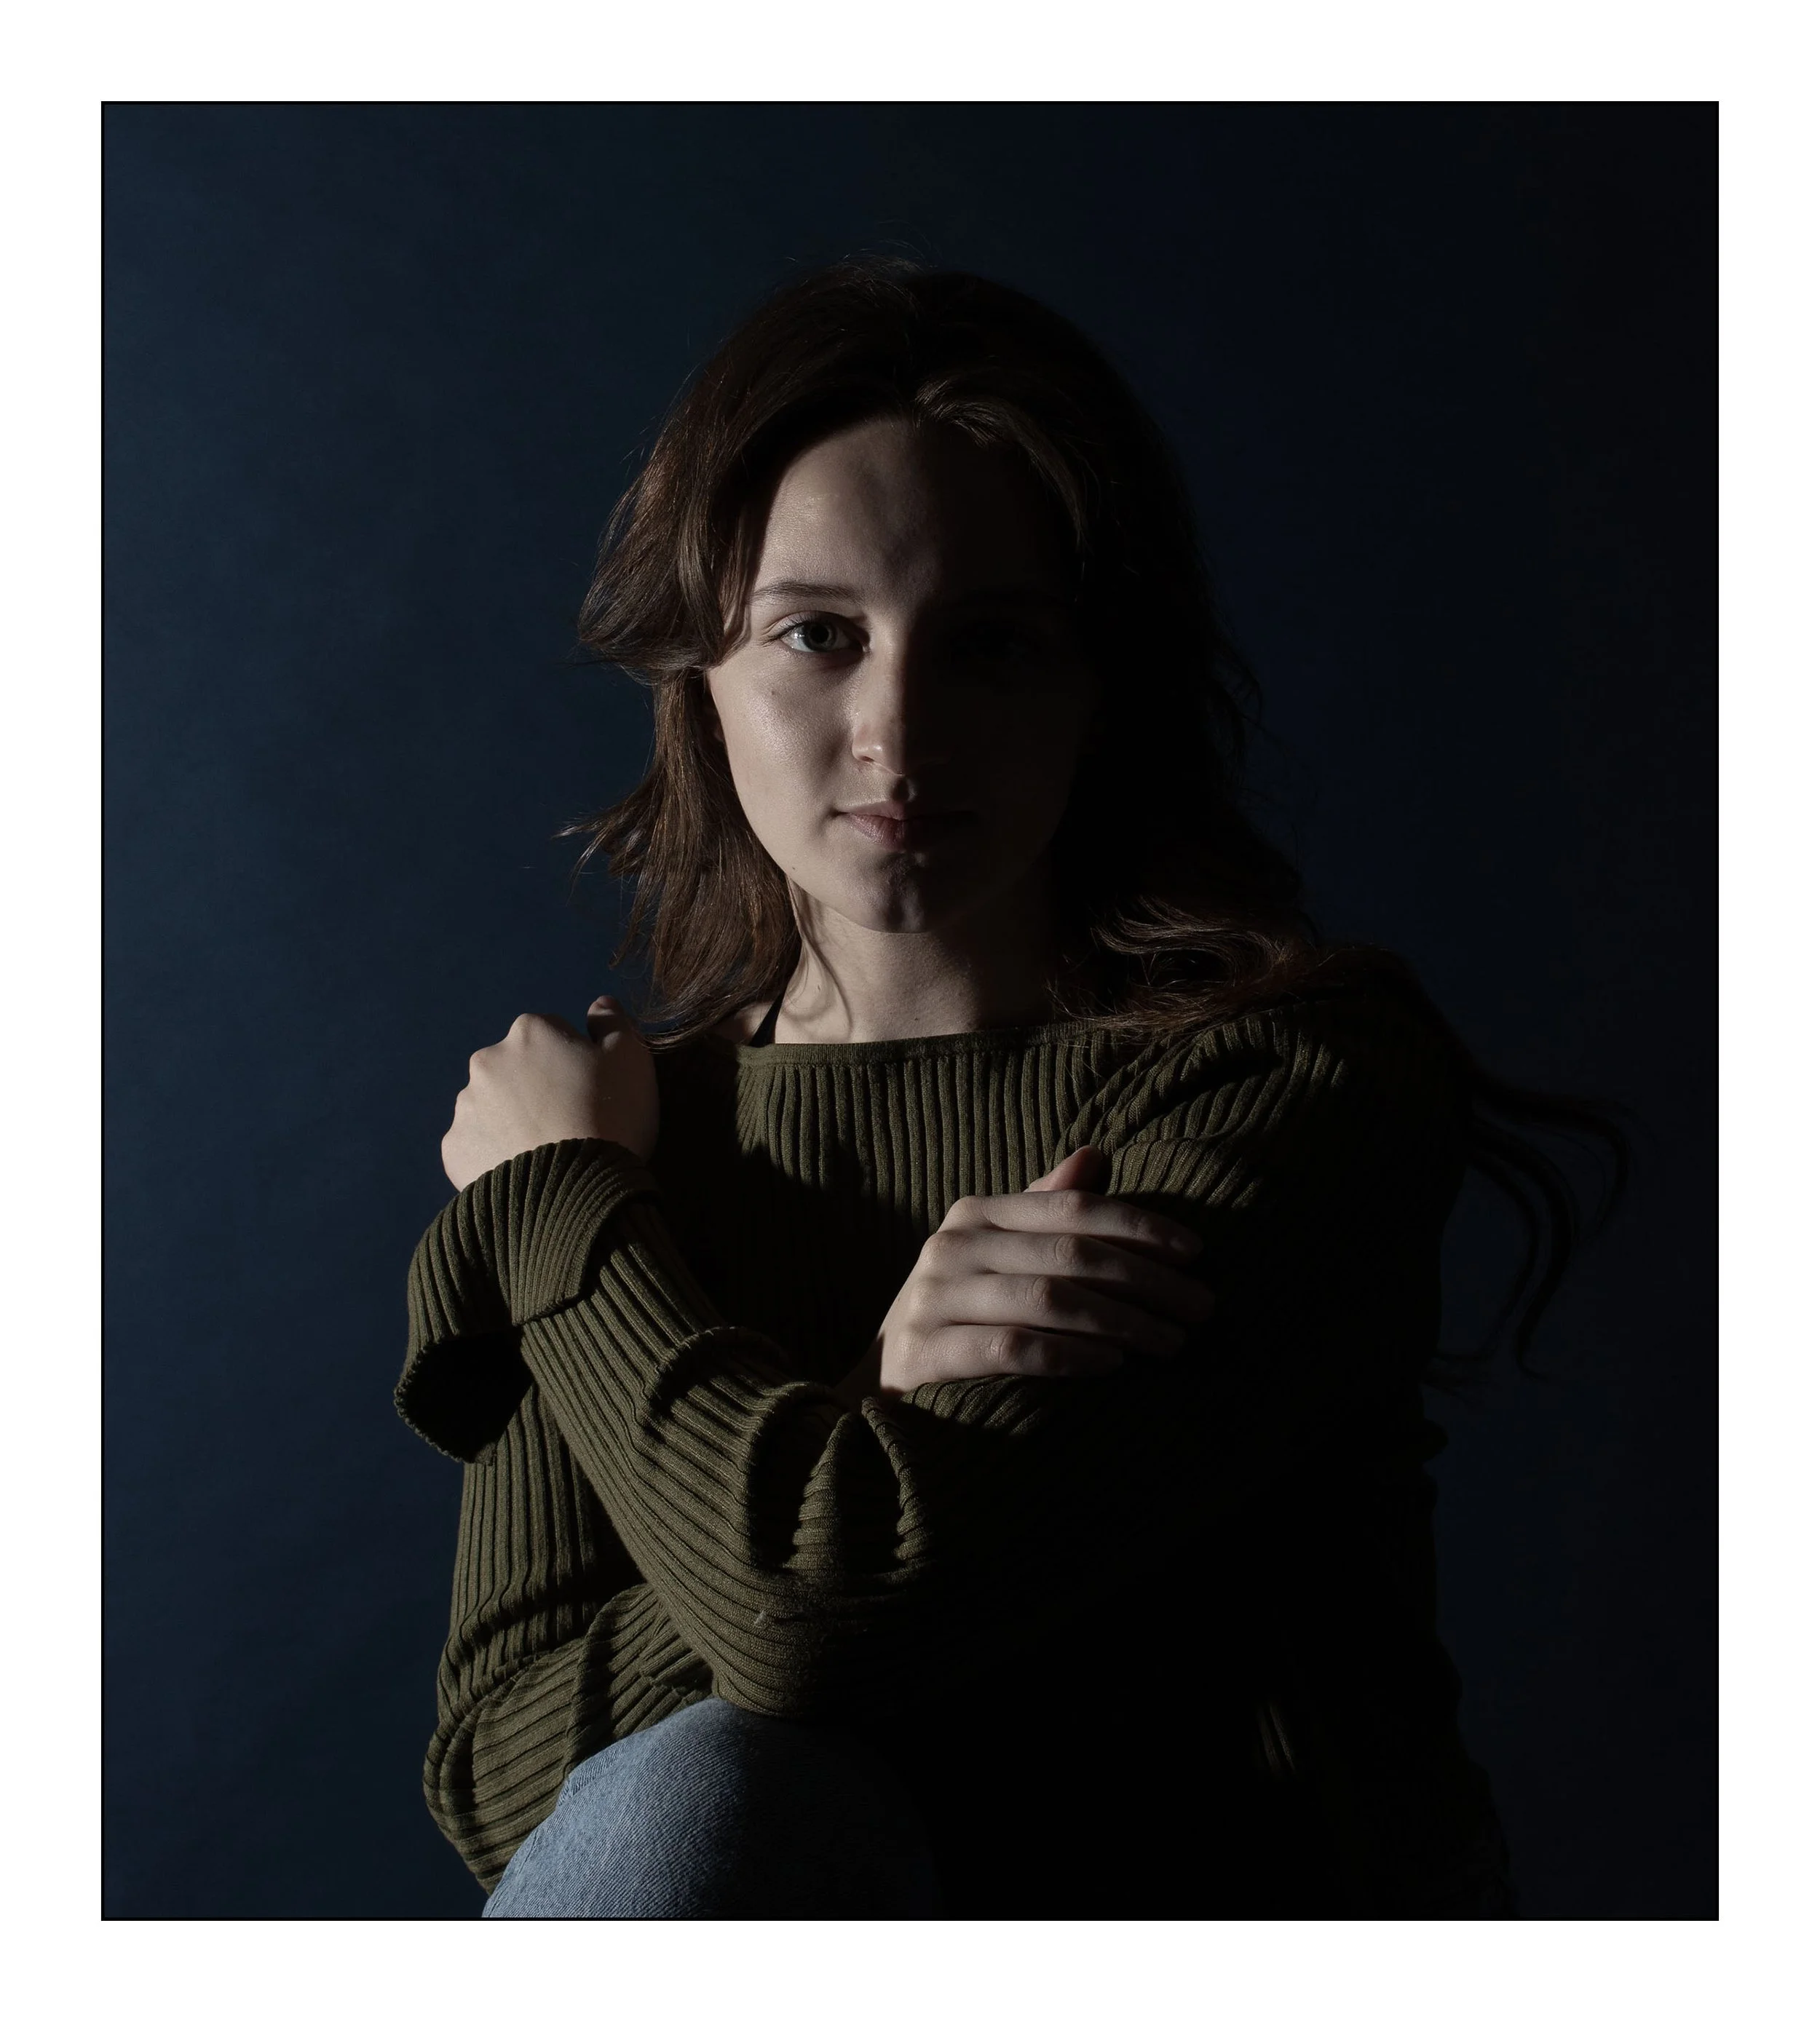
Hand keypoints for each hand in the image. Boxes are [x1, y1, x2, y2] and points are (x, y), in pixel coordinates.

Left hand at [440, 995, 658, 1190]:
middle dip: (537, 1087)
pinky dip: (495, 1153)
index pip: (555, 1034)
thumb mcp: (632, 1061)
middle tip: (570, 1122)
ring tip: (546, 1151)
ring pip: (494, 1105)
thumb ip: (614, 1023)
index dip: (577, 1062)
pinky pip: (478, 1144)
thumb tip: (599, 1004)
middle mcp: (488, 1060)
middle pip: (518, 1068)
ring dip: (513, 1118)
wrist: (573, 1192)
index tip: (593, 1092)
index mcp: (530, 1032)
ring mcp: (466, 1106)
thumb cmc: (610, 1117)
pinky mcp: (454, 1149)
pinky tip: (523, 1171)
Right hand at [837, 1146, 1215, 1403]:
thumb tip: (1097, 1154)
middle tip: (1202, 1309)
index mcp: (976, 1214)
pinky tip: (1113, 1365)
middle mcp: (952, 1245)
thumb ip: (1042, 1209)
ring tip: (1171, 1343)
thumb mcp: (992, 1256)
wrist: (871, 1388)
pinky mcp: (925, 1353)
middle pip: (1071, 1252)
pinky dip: (1071, 1354)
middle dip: (1148, 1280)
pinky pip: (1013, 1348)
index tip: (1197, 1253)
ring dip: (1123, 1321)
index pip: (1073, 1206)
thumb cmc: (953, 1316)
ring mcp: (934, 1298)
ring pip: (1049, 1298)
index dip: (1140, 1225)